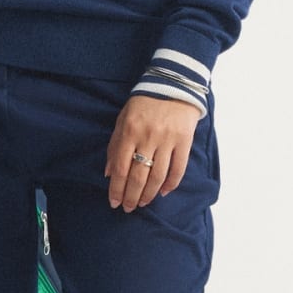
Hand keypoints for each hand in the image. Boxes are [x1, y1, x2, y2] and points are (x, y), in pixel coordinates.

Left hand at [106, 94, 201, 209]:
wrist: (173, 85)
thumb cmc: (143, 104)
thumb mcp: (122, 120)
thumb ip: (114, 146)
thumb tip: (108, 173)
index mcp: (129, 131)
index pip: (120, 168)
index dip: (116, 188)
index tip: (114, 202)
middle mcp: (148, 137)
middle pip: (138, 176)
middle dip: (131, 196)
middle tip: (128, 208)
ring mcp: (167, 140)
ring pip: (157, 176)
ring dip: (149, 194)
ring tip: (143, 203)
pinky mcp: (184, 141)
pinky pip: (178, 169)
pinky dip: (170, 184)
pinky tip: (162, 192)